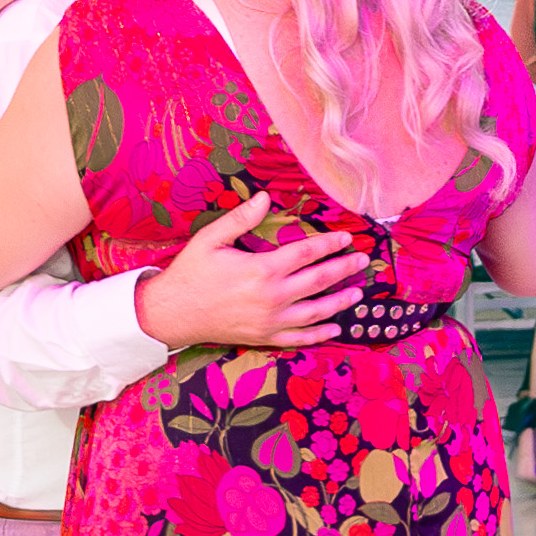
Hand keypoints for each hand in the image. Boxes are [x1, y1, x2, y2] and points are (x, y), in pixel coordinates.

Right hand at [133, 188, 368, 350]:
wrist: (172, 314)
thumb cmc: (190, 273)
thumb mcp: (211, 239)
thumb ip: (240, 218)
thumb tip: (265, 198)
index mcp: (261, 270)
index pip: (306, 253)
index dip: (329, 244)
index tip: (347, 238)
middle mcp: (271, 298)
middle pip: (319, 281)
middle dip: (344, 269)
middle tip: (363, 261)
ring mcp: (270, 321)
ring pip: (316, 311)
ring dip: (340, 302)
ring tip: (358, 292)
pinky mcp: (264, 338)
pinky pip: (299, 338)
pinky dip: (319, 334)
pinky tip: (336, 328)